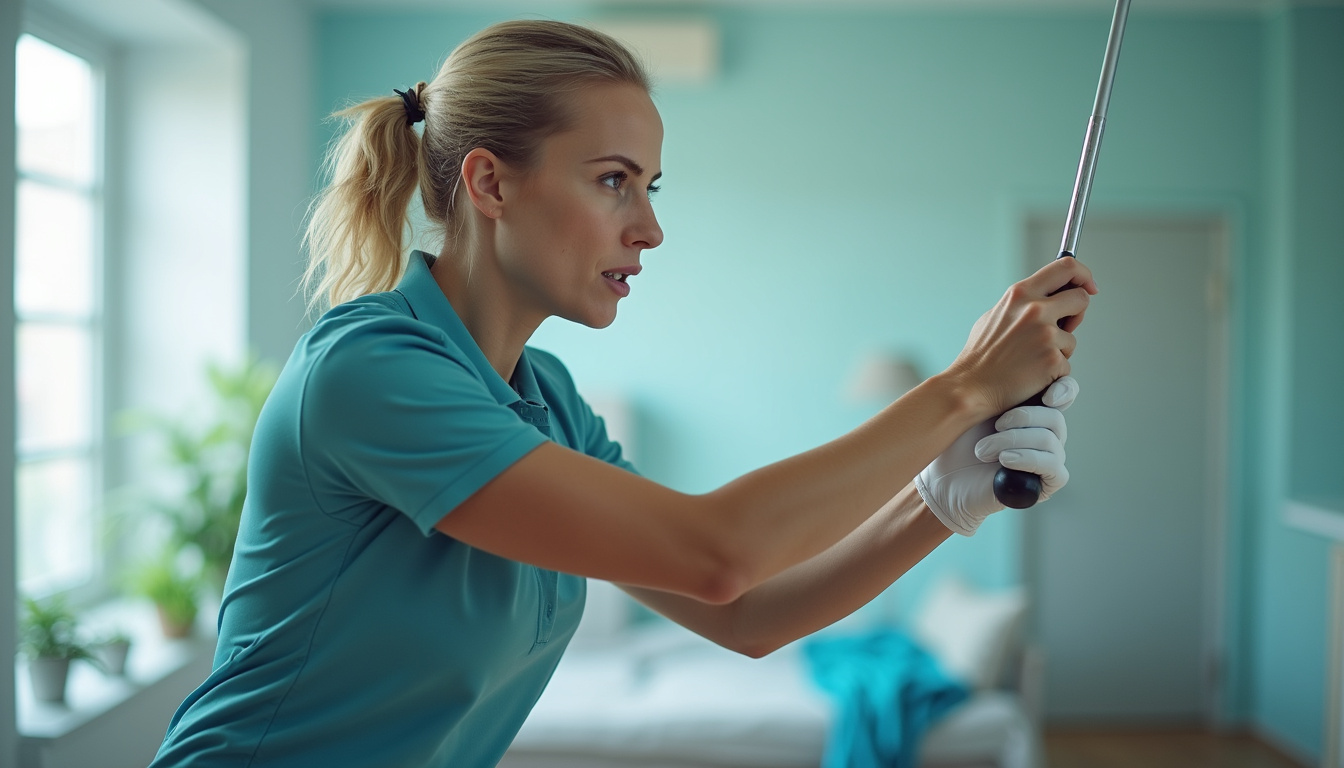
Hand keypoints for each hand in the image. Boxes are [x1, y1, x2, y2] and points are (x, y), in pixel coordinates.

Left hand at [915, 376, 1075, 535]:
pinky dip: (1028, 460)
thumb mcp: (976, 408)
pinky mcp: (1046, 482)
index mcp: (1034, 408)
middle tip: (995, 425)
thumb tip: (1021, 360)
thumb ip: (1000, 387)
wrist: (944, 479)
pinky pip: (1054, 467)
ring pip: (1050, 440)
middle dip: (1023, 417)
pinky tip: (1005, 460)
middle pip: (1055, 416)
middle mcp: (1046, 431)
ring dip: (1013, 441)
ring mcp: (1048, 457)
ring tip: (983, 450)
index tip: (1047, 395)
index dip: (1063, 390)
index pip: (1064, 392)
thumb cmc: (957, 442)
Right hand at [947, 258, 1097, 417]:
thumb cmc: (980, 356)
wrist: (971, 387)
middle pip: (1081, 298)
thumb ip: (1023, 303)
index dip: (1083, 275)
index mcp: (1021, 293)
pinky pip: (1065, 364)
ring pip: (1072, 338)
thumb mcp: (996, 315)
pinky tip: (1031, 373)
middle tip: (1063, 327)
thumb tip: (1049, 298)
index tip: (1088, 286)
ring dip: (1059, 350)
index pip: (1066, 268)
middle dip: (1077, 314)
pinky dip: (1052, 372)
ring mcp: (1045, 334)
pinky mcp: (1053, 359)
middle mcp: (1035, 309)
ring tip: (1030, 358)